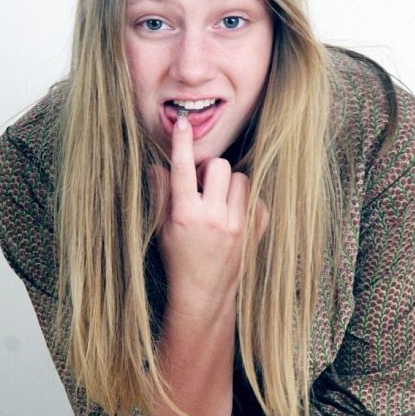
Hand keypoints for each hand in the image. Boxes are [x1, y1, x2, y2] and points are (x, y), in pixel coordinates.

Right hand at [148, 115, 267, 315]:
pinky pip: (256, 198)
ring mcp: (238, 226)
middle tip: (202, 188)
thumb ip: (162, 194)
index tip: (183, 123)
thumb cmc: (179, 259)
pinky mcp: (256, 231)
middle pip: (218, 166)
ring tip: (219, 204)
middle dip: (209, 171)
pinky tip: (234, 218)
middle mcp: (214, 218)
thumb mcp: (163, 228)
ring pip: (240, 179)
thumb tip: (158, 165)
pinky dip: (245, 202)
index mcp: (186, 215)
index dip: (182, 143)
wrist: (205, 292)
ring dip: (228, 185)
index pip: (182, 170)